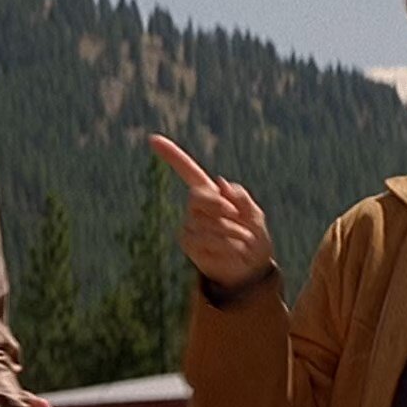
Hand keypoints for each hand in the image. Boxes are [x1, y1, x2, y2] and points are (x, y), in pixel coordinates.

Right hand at [149, 133, 274, 289]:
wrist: (251, 269)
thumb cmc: (253, 238)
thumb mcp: (255, 215)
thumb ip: (241, 198)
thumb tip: (220, 182)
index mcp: (211, 193)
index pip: (187, 170)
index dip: (171, 154)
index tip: (152, 138)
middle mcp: (196, 207)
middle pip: (197, 197)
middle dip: (219, 206)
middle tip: (236, 217)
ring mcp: (189, 225)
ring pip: (203, 222)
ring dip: (229, 231)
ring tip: (243, 240)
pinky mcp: (188, 244)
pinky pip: (202, 240)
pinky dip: (224, 245)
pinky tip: (233, 251)